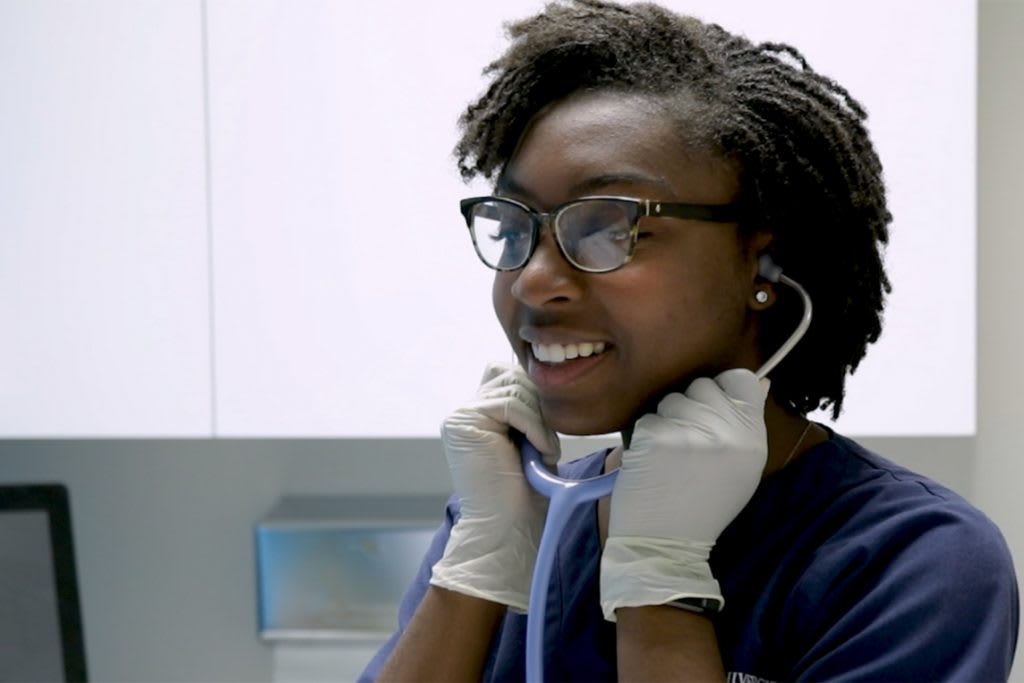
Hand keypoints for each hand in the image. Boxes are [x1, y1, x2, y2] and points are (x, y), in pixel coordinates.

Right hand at [430, 362, 559, 610]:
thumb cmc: (525, 495)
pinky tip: (539, 454)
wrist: (507, 531)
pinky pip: (511, 404)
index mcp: (478, 416)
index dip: (536, 397)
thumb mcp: (531, 443)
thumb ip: (529, 409)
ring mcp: (461, 416)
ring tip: (543, 455)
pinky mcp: (463, 422)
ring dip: (540, 422)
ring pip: (516, 390)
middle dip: (540, 408)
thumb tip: (544, 378)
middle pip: (513, 377)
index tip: (547, 434)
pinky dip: (534, 428)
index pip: (510, 377)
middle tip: (546, 447)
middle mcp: (465, 413)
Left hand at [601, 368, 767, 619]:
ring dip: (667, 420)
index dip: (723, 390)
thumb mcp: (743, 469)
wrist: (666, 542)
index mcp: (752, 437)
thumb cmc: (706, 506)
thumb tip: (759, 381)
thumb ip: (749, 423)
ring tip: (670, 454)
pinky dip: (646, 436)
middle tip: (689, 441)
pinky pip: (648, 418)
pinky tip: (653, 462)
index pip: (739, 380)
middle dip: (692, 406)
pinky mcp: (654, 436)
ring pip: (672, 399)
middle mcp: (725, 430)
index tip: (714, 409)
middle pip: (702, 385)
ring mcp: (688, 431)